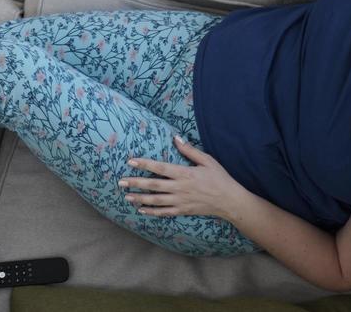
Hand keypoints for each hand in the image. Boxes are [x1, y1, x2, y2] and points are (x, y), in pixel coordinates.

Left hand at [119, 136, 245, 220]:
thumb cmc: (219, 178)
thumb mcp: (207, 160)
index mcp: (184, 173)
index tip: (131, 161)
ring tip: (127, 196)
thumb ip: (190, 150)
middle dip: (135, 183)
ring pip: (156, 200)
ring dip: (140, 198)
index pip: (160, 168)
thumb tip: (176, 138)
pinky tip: (141, 210)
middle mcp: (179, 188)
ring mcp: (180, 201)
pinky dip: (152, 212)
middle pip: (153, 185)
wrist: (229, 201)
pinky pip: (164, 212)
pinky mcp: (183, 211)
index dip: (144, 164)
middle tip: (121, 182)